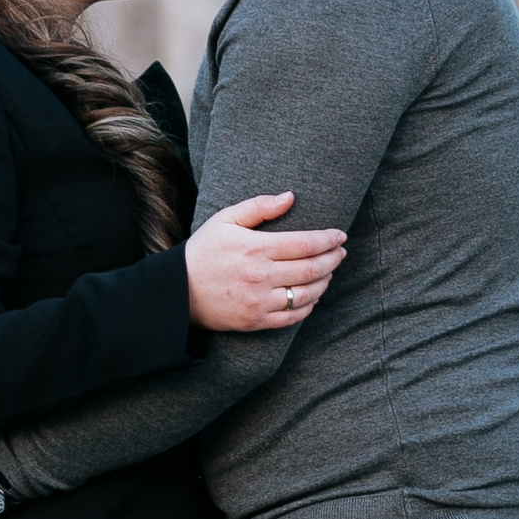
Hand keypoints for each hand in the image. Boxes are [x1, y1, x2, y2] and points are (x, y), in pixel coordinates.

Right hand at [185, 191, 348, 334]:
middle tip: (341, 252)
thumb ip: (259, 207)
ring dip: (325, 282)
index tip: (340, 236)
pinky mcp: (256, 321)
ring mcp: (259, 301)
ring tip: (329, 271)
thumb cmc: (203, 251)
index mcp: (256, 248)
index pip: (306, 244)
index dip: (329, 239)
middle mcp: (261, 276)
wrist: (177, 291)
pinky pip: (292, 316)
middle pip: (313, 268)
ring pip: (307, 294)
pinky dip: (309, 306)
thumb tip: (290, 197)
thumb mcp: (225, 220)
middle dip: (334, 259)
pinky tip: (312, 296)